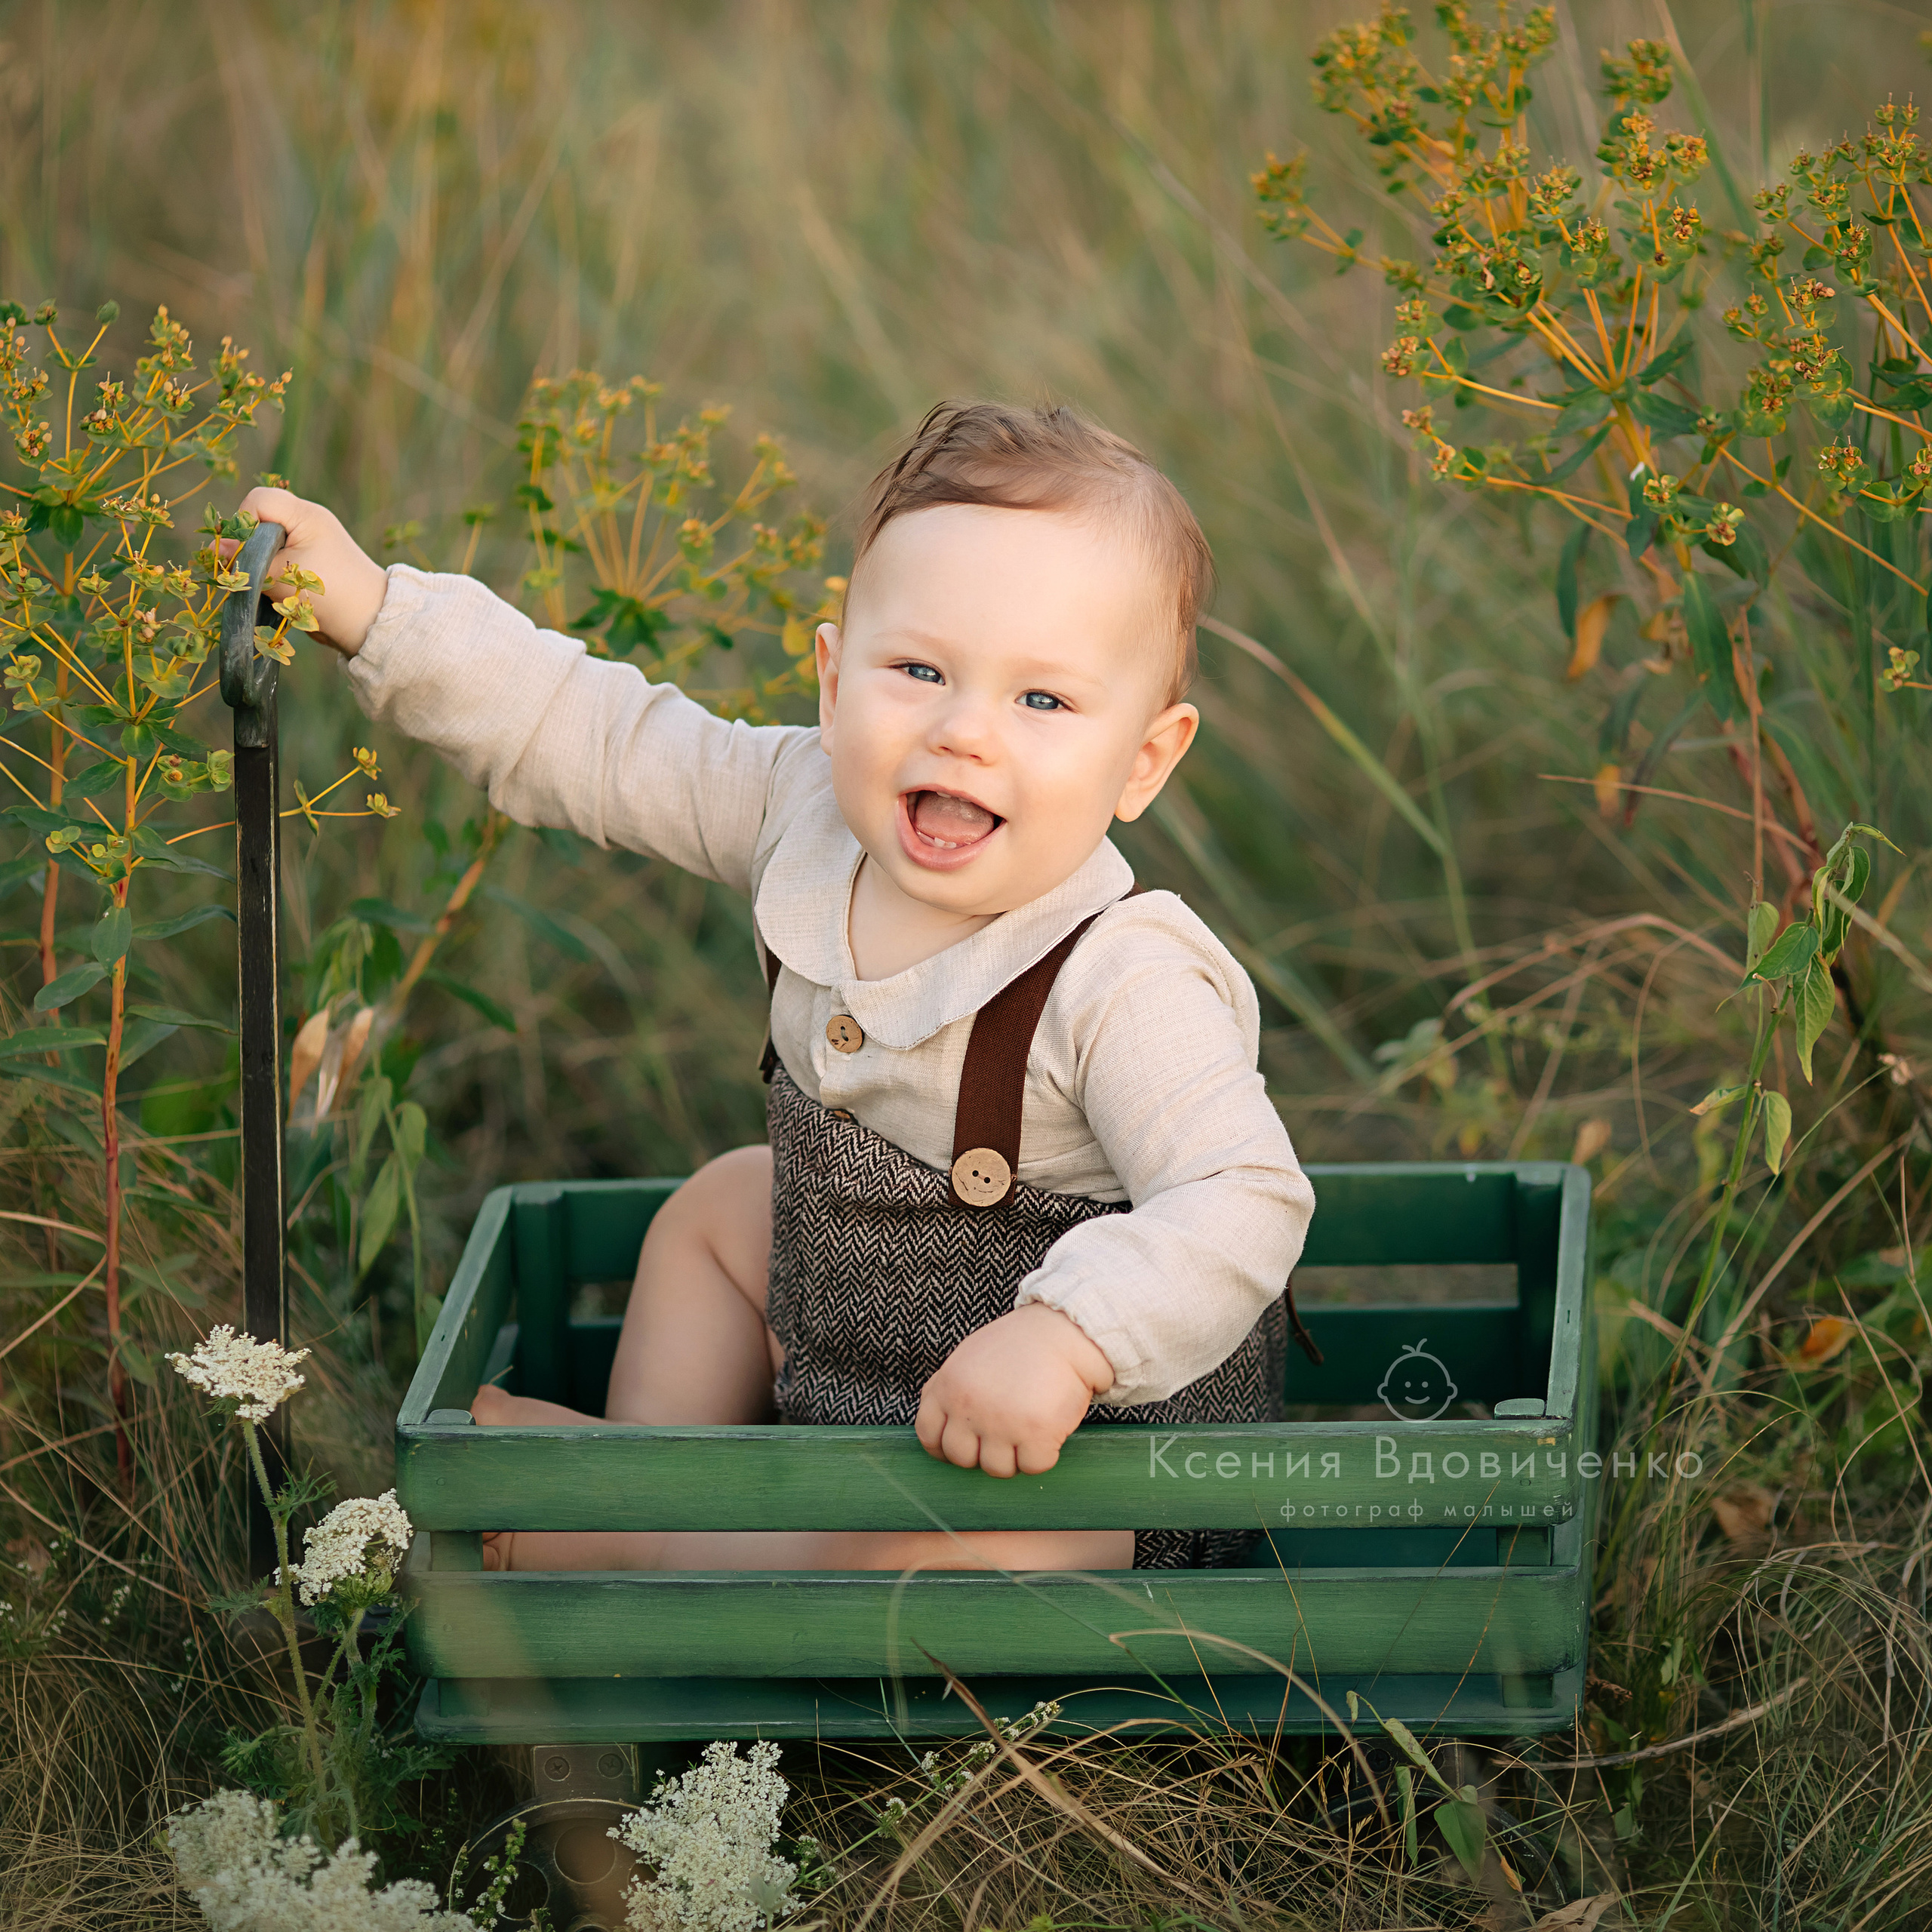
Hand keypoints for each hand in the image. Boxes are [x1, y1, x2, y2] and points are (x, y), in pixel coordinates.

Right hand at [230, 486, 389, 657]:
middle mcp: (309, 521)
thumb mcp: (280, 576)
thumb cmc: (329, 595)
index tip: (246, 551)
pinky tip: (275, 587)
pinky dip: (272, 569)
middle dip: (250, 542)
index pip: (259, 499)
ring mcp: (311, 538)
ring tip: (268, 582)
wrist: (370, 622)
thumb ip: (246, 559)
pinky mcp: (310, 558)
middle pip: (261, 517)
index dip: (244, 522)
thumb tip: (215, 547)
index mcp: (306, 515)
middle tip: (254, 569)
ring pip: (268, 538)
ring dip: (260, 559)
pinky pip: (280, 554)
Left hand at [914, 1303, 1113, 1477]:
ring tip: (1027, 1429)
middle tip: (1003, 1435)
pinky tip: (1048, 1431)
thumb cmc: (1018, 1346)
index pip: (928, 1435)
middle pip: (961, 1458)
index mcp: (948, 1387)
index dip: (944, 1447)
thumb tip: (938, 1426)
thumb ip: (948, 1389)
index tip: (965, 1446)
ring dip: (1014, 1456)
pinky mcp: (1035, 1433)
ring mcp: (1001, 1423)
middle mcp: (968, 1407)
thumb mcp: (968, 1358)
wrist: (1065, 1332)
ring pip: (997, 1469)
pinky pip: (1033, 1466)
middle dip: (981, 1453)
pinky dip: (1044, 1455)